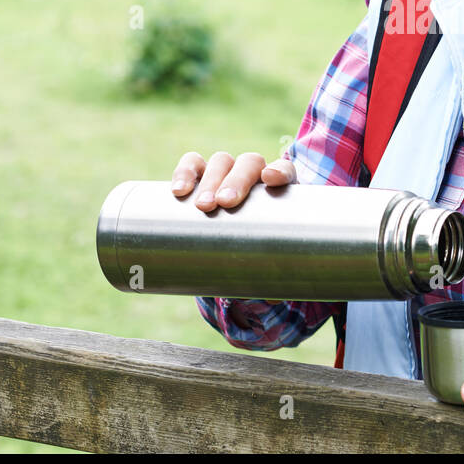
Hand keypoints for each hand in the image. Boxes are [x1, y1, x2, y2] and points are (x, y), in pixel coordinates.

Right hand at [170, 149, 297, 307]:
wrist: (233, 246)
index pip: (284, 171)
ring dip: (211, 179)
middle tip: (224, 204)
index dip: (280, 171)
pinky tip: (178, 190)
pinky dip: (185, 172)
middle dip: (235, 181)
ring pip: (220, 162)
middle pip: (248, 164)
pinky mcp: (200, 177)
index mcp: (279, 190)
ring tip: (202, 205)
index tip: (272, 180)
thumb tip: (269, 302)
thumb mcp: (268, 260)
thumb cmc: (256, 252)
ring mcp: (227, 173)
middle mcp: (254, 176)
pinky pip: (192, 165)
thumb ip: (270, 274)